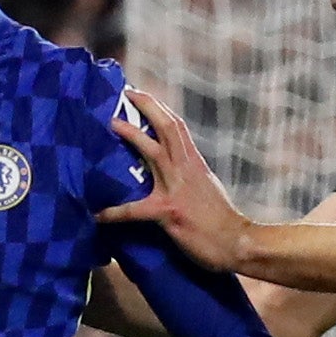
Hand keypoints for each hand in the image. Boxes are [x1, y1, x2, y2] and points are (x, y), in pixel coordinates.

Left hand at [101, 88, 255, 272]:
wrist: (237, 243)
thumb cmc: (221, 221)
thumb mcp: (207, 188)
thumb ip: (189, 174)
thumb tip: (173, 167)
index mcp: (195, 163)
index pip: (177, 126)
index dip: (158, 108)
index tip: (140, 94)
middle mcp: (186, 169)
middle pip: (167, 127)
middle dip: (147, 106)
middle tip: (126, 93)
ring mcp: (177, 188)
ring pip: (153, 152)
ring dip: (132, 134)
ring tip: (111, 123)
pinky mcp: (169, 212)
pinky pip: (136, 210)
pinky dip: (115, 212)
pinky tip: (98, 214)